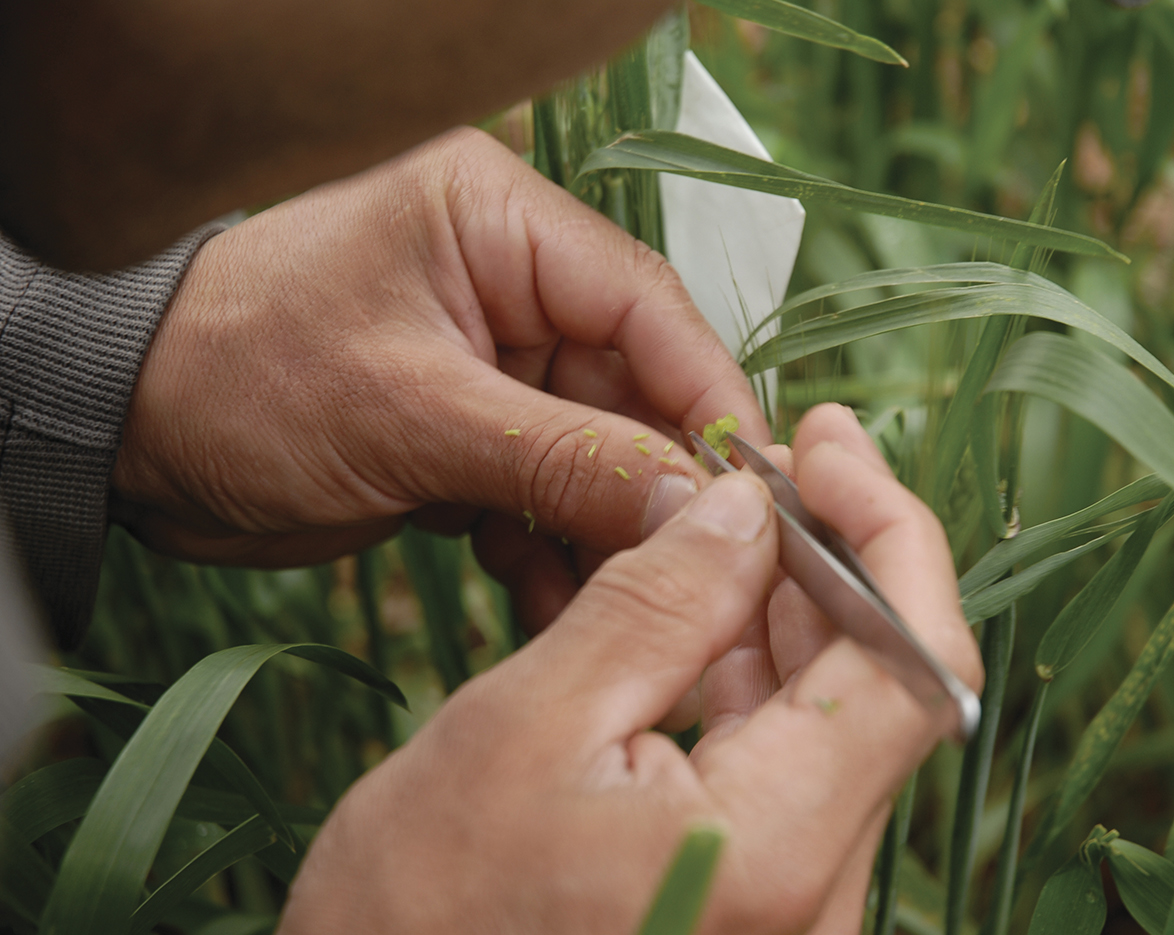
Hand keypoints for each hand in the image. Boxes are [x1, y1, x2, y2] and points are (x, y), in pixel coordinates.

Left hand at [111, 126, 768, 628]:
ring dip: (603, 530)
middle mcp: (509, 285)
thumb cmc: (241, 375)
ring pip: (592, 452)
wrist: (122, 433)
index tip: (757, 489)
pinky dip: (547, 547)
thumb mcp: (414, 413)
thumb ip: (563, 458)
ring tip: (614, 603)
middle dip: (657, 485)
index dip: (707, 397)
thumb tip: (695, 507)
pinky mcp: (466, 432)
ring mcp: (490, 364)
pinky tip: (546, 598)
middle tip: (701, 572)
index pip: (645, 306)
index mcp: (500, 224)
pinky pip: (541, 490)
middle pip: (630, 388)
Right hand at [276, 404, 982, 934]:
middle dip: (837, 555)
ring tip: (737, 515)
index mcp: (769, 854)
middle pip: (883, 688)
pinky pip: (787, 765)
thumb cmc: (417, 907)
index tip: (828, 446)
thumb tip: (745, 507)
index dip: (890, 538)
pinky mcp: (752, 900)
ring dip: (795, 606)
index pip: (910, 669)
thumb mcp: (528, 724)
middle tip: (775, 461)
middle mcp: (811, 898)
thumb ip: (656, 605)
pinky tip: (710, 604)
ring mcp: (788, 907)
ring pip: (837, 719)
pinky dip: (756, 673)